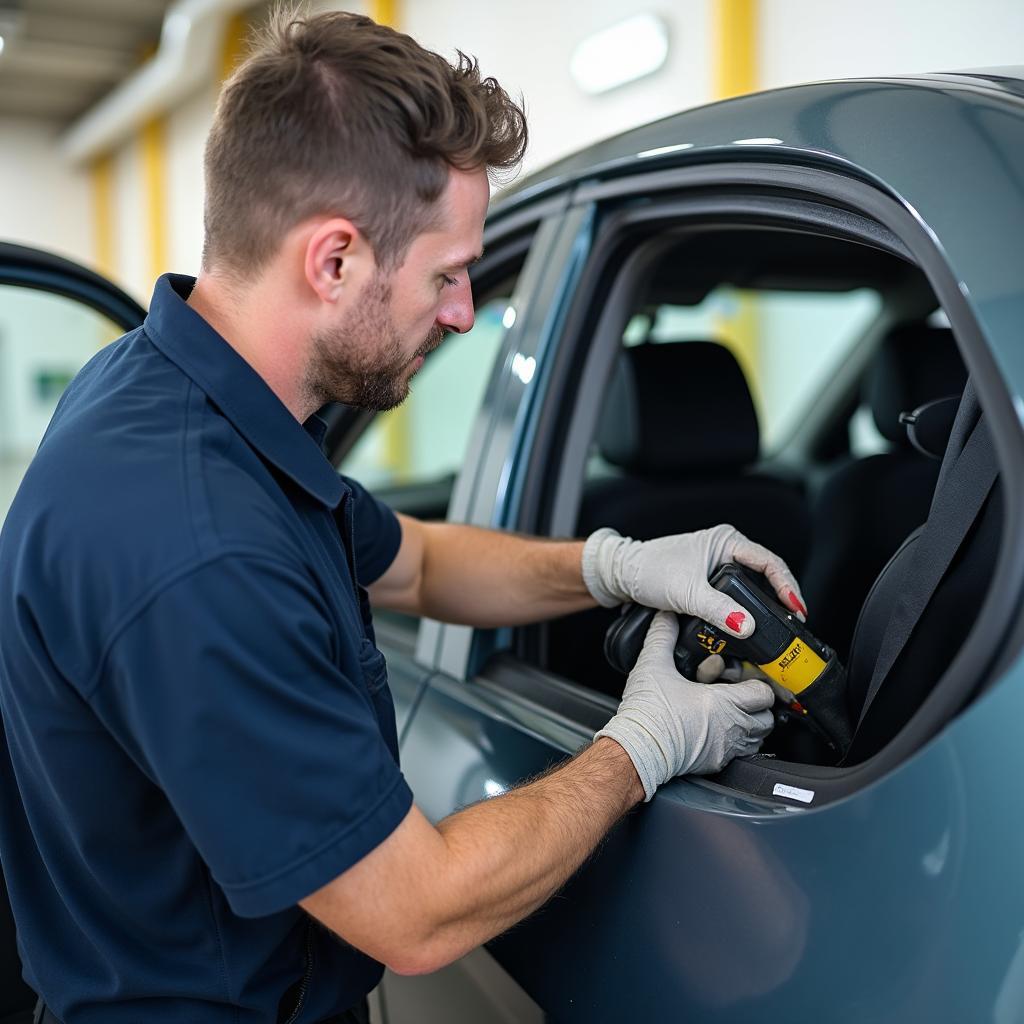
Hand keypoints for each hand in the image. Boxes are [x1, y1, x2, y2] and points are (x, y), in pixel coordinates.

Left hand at [581, 523, 805, 637]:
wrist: (621, 575)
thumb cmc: (648, 570)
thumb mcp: (686, 592)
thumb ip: (717, 610)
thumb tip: (747, 626)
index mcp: (725, 541)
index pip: (769, 562)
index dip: (787, 586)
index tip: (797, 608)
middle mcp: (725, 549)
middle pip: (766, 575)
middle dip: (782, 598)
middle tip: (795, 622)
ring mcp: (717, 565)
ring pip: (752, 587)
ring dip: (764, 605)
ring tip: (779, 625)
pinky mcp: (709, 582)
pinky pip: (737, 595)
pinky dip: (747, 609)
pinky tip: (752, 625)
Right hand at [595, 612, 774, 800]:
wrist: (636, 749)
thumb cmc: (647, 713)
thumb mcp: (653, 665)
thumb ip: (662, 636)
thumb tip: (666, 616)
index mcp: (724, 702)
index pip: (764, 694)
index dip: (757, 682)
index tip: (745, 677)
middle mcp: (732, 728)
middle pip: (768, 718)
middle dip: (758, 705)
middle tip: (742, 695)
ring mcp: (727, 749)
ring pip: (758, 738)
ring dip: (751, 724)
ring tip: (733, 713)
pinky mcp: (717, 765)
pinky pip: (742, 754)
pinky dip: (738, 743)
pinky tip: (719, 731)